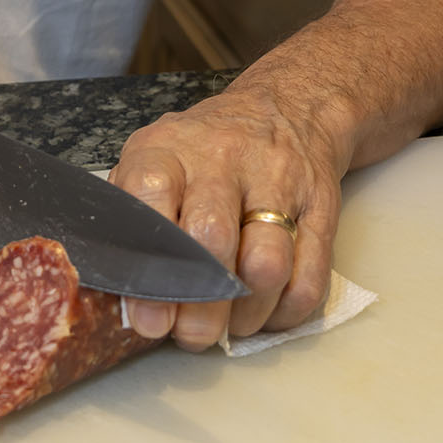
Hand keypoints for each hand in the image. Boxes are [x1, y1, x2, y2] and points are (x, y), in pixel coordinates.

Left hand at [110, 74, 348, 349]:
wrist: (285, 109)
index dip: (147, 269)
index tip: (147, 317)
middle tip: (192, 334)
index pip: (150, 196)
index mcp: (168, 149)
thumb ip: (133, 217)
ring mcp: (277, 180)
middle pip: (212, 238)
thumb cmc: (203, 152)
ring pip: (267, 264)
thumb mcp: (155, 159)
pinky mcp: (320, 205)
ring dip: (246, 314)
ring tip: (231, 324)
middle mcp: (223, 159)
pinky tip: (267, 313)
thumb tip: (122, 298)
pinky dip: (286, 313)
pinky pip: (310, 277)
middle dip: (200, 306)